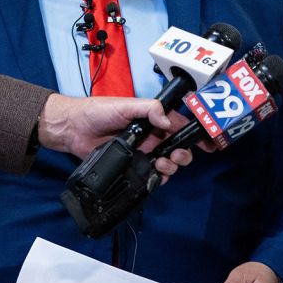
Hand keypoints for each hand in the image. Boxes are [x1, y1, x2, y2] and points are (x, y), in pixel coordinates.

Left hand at [38, 94, 195, 180]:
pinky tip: (155, 176)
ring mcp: (143, 153)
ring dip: (171, 166)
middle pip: (179, 148)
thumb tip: (168, 121)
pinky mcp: (131, 167)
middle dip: (184, 154)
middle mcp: (152, 137)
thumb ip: (149, 109)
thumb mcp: (126, 105)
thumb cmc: (98, 111)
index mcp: (154, 120)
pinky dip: (158, 178)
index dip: (197, 134)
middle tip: (177, 156)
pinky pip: (150, 176)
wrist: (72, 129)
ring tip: (162, 164)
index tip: (210, 144)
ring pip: (168, 163)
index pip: (181, 126)